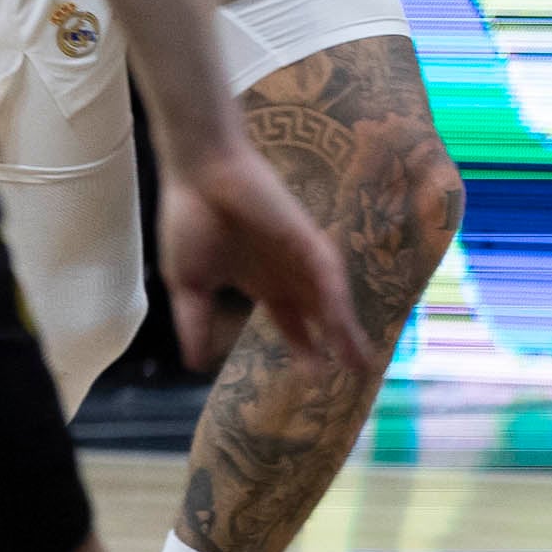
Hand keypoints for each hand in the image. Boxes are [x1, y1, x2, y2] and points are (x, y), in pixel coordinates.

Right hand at [155, 142, 372, 375]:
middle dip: (337, 344)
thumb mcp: (190, 285)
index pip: (291, 322)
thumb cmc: (191, 220)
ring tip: (361, 360)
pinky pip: (326, 273)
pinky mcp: (305, 237)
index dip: (304, 347)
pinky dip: (334, 300)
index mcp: (262, 281)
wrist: (197, 174)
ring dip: (345, 329)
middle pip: (319, 315)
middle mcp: (287, 271)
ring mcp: (299, 255)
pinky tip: (340, 324)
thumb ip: (196, 322)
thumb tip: (194, 363)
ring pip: (329, 299)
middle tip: (358, 374)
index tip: (315, 377)